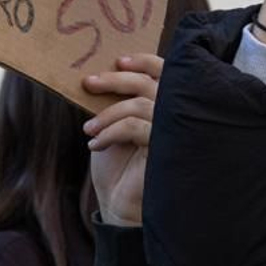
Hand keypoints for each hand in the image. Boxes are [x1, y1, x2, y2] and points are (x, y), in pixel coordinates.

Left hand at [83, 53, 162, 227]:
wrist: (120, 204)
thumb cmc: (119, 164)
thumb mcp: (115, 124)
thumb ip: (120, 100)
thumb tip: (103, 72)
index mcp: (168, 105)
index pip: (165, 73)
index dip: (144, 61)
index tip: (118, 60)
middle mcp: (177, 115)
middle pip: (150, 83)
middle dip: (117, 80)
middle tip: (90, 83)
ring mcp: (174, 132)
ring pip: (140, 104)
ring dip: (108, 114)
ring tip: (88, 129)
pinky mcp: (166, 149)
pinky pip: (136, 127)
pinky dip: (111, 132)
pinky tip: (95, 144)